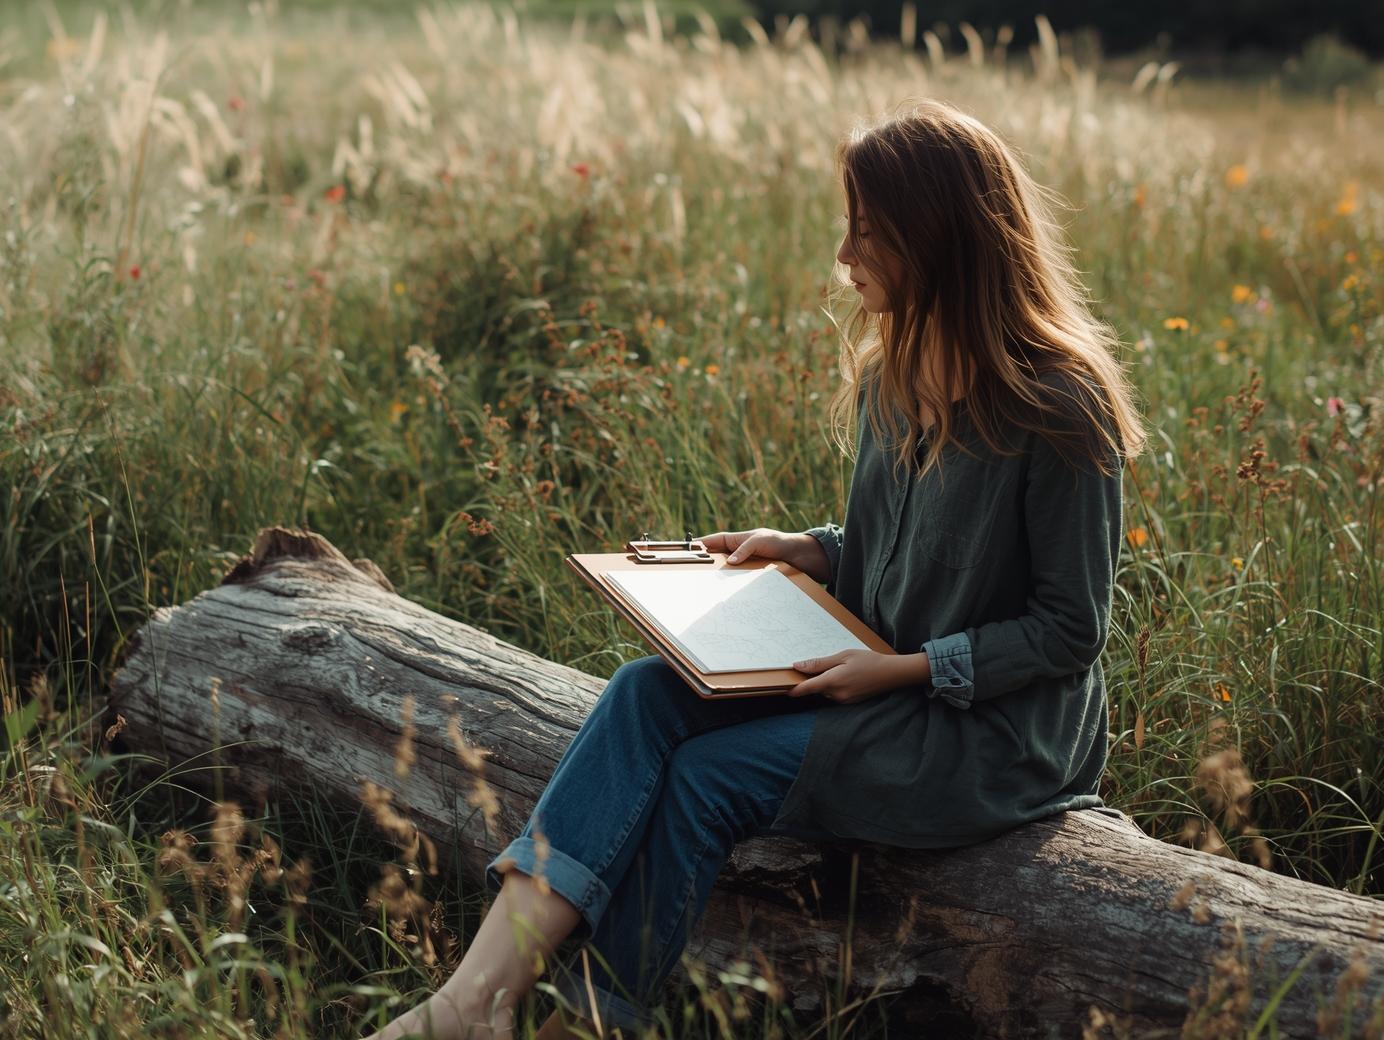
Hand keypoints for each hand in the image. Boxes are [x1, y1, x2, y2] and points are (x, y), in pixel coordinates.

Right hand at [695, 528, 830, 582]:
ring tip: (706, 586)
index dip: (700, 544)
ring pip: (725, 572)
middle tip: (692, 572)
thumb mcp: (760, 540)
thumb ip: (744, 549)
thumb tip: (730, 561)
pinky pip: (737, 582)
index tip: (687, 550)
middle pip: (716, 559)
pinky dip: (731, 587)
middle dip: (705, 564)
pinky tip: (725, 594)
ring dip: (717, 578)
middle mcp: (737, 552)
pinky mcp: (751, 577)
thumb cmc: (778, 542)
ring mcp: (743, 565)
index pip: (713, 541)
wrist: (800, 556)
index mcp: (736, 539)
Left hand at [787, 649, 909, 703]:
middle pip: (816, 689)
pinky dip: (835, 686)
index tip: (784, 688)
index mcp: (833, 681)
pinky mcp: (850, 703)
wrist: (891, 674)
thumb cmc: (869, 661)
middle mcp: (837, 695)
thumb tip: (799, 666)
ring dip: (826, 682)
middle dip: (814, 679)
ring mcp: (844, 700)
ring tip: (841, 669)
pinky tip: (847, 676)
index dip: (794, 689)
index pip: (806, 688)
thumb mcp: (842, 656)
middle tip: (824, 665)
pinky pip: (835, 695)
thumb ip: (819, 663)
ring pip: (826, 692)